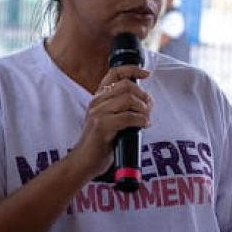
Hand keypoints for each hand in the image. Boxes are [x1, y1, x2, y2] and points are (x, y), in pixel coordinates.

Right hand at [70, 65, 152, 179]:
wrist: (83, 161)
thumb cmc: (99, 143)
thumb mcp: (108, 120)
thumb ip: (120, 108)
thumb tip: (144, 101)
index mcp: (98, 98)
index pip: (114, 73)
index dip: (132, 70)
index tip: (146, 74)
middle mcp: (96, 102)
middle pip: (126, 85)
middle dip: (143, 95)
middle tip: (148, 109)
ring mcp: (98, 113)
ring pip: (128, 99)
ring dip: (143, 109)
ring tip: (145, 119)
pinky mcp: (101, 126)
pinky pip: (128, 117)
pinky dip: (140, 120)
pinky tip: (143, 126)